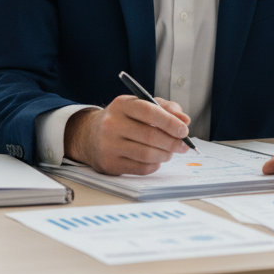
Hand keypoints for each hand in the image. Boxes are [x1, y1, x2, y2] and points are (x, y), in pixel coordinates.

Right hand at [65, 96, 190, 174]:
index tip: (184, 129)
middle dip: (172, 142)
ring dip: (165, 155)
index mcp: (122, 105)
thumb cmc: (122, 119)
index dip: (170, 122)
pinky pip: (140, 168)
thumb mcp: (140, 105)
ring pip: (147, 154)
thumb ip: (165, 108)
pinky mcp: (109, 164)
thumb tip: (184, 120)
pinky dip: (154, 165)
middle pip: (150, 136)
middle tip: (184, 145)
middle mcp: (112, 124)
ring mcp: (109, 145)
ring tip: (170, 152)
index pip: (150, 112)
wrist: (89, 135)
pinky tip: (156, 159)